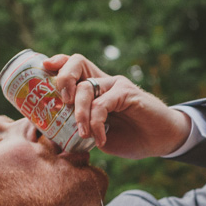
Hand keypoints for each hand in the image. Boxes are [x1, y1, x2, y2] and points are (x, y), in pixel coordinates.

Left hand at [42, 54, 190, 158]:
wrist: (161, 141)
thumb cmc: (131, 138)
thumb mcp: (99, 136)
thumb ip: (81, 132)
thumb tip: (55, 142)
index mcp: (95, 88)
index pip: (73, 66)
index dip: (57, 63)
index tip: (43, 67)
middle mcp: (104, 82)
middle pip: (77, 63)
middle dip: (63, 78)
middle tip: (61, 102)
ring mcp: (116, 86)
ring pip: (87, 87)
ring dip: (79, 112)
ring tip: (82, 132)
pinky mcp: (128, 94)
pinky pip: (103, 104)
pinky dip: (97, 122)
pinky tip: (100, 138)